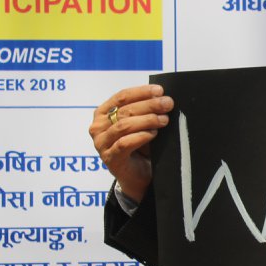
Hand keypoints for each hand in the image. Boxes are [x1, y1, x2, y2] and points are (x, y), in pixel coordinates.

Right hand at [89, 84, 173, 202]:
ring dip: (147, 120)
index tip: (160, 91)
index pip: (121, 97)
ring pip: (123, 126)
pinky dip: (141, 136)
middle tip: (167, 104)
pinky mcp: (110, 158)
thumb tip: (163, 97)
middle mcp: (98, 127)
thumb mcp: (141, 123)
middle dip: (149, 105)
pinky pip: (124, 143)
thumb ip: (146, 110)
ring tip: (164, 120)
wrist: (139, 175)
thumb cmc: (140, 145)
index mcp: (103, 113)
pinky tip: (153, 134)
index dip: (141, 92)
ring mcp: (101, 143)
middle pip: (124, 110)